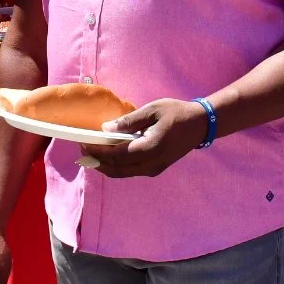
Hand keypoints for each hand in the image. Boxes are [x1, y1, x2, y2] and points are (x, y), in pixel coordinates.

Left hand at [85, 98, 208, 178]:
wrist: (200, 125)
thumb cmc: (177, 113)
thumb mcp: (152, 110)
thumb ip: (128, 121)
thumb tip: (105, 128)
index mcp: (149, 149)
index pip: (115, 156)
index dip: (97, 151)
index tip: (83, 142)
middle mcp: (150, 164)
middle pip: (116, 170)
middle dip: (96, 161)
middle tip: (82, 148)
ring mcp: (153, 169)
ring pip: (122, 173)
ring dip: (105, 165)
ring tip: (92, 151)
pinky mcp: (155, 168)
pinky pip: (130, 171)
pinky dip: (115, 166)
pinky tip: (108, 154)